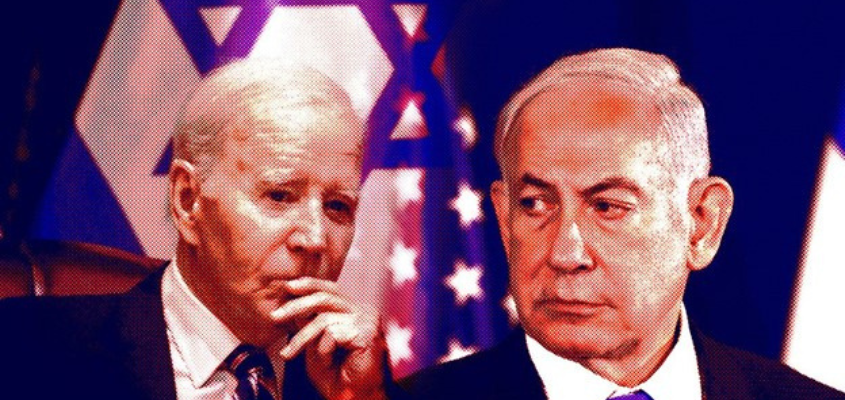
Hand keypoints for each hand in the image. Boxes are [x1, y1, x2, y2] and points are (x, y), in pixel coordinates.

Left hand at [271, 277, 387, 399]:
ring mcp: (368, 321)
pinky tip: (325, 361)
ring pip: (324, 318)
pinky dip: (322, 349)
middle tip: (275, 317)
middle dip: (296, 306)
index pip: (331, 289)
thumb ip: (308, 324)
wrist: (354, 399)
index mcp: (354, 311)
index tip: (287, 288)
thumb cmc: (338, 377)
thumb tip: (292, 303)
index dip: (309, 285)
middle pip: (326, 297)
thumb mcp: (316, 345)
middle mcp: (364, 312)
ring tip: (290, 353)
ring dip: (302, 338)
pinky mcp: (367, 333)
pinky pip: (332, 333)